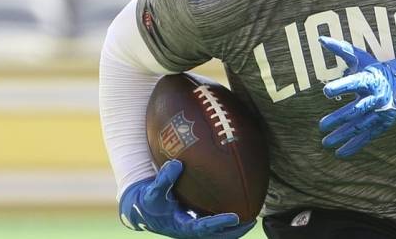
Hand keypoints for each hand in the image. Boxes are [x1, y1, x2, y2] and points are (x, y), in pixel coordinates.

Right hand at [119, 160, 255, 237]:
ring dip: (235, 229)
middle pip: (218, 236)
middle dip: (236, 231)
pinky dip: (228, 222)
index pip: (204, 227)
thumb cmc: (149, 201)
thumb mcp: (153, 191)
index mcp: (182, 225)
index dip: (220, 223)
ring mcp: (194, 229)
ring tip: (252, 218)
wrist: (142, 210)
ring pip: (219, 234)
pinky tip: (240, 210)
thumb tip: (177, 163)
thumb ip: (164, 178)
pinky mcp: (196, 223)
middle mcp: (190, 230)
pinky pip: (216, 226)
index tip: (235, 217)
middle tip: (253, 220)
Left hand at [318, 37, 395, 157]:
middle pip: (355, 110)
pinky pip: (366, 138)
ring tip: (325, 142)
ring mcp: (378, 114)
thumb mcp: (361, 58)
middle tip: (321, 125)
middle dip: (338, 118)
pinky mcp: (380, 125)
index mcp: (369, 80)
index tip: (326, 91)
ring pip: (359, 127)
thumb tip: (321, 38)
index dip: (341, 86)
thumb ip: (341, 49)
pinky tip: (339, 154)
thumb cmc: (375, 70)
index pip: (354, 83)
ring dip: (342, 136)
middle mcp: (375, 98)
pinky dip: (354, 146)